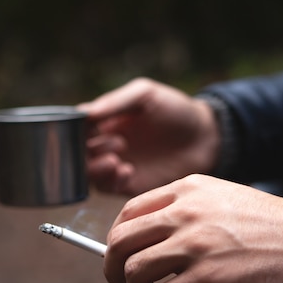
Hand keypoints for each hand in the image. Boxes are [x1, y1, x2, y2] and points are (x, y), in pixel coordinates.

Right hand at [78, 78, 219, 195]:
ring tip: (116, 160)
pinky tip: (127, 171)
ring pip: (89, 173)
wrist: (206, 138)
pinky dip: (111, 181)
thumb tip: (85, 113)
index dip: (75, 132)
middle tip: (115, 144)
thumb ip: (116, 101)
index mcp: (106, 120)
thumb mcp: (146, 94)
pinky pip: (108, 188)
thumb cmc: (177, 110)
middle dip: (87, 152)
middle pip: (78, 153)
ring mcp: (116, 165)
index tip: (87, 130)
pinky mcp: (129, 184)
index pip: (77, 128)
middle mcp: (106, 144)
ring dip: (96, 168)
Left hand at [104, 174, 282, 282]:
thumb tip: (154, 253)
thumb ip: (187, 216)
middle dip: (112, 270)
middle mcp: (185, 211)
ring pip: (133, 271)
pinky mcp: (207, 278)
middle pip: (119, 241)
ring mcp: (195, 244)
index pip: (128, 211)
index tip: (122, 258)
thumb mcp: (225, 202)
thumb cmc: (277, 228)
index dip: (116, 240)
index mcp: (189, 189)